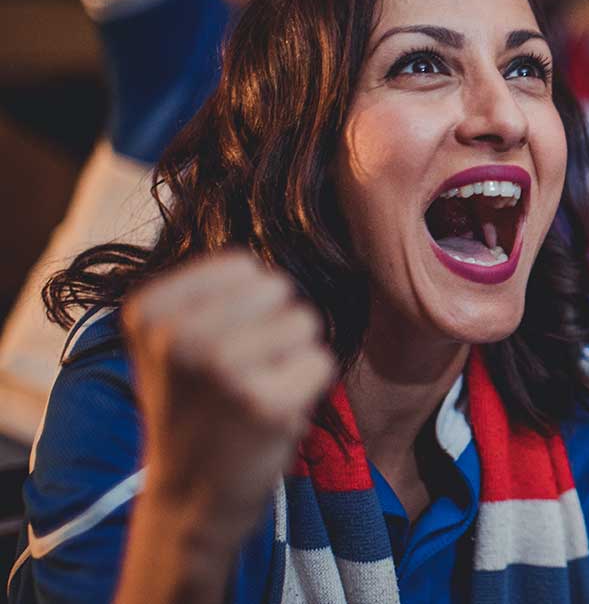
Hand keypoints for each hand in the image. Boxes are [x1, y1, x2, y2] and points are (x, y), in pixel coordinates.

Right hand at [124, 250, 334, 549]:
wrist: (189, 495)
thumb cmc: (195, 405)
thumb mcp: (172, 337)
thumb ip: (209, 286)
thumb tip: (276, 211)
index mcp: (150, 308)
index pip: (245, 265)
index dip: (252, 304)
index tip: (220, 347)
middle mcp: (179, 333)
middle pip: (281, 289)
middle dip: (278, 328)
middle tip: (246, 373)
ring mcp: (221, 368)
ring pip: (306, 322)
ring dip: (295, 357)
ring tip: (258, 390)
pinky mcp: (265, 403)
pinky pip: (321, 362)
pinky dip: (309, 386)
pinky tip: (273, 412)